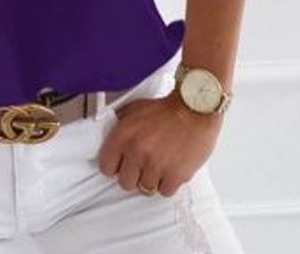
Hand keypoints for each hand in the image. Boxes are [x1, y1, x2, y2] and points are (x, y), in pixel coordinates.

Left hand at [96, 88, 222, 196]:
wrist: (194, 108)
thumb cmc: (167, 108)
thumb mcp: (134, 109)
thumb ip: (119, 125)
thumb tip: (110, 139)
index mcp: (123, 135)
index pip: (105, 166)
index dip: (114, 166)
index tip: (121, 164)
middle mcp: (137, 151)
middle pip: (125, 182)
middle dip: (134, 175)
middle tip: (143, 165)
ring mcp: (156, 165)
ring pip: (145, 189)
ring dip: (152, 179)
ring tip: (160, 164)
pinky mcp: (175, 175)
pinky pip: (165, 192)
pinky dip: (169, 183)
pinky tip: (171, 168)